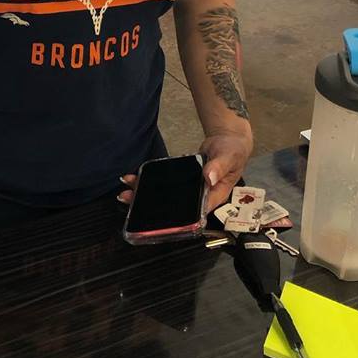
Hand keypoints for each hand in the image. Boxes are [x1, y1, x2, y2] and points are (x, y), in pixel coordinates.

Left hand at [116, 129, 252, 213]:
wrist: (228, 139)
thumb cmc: (233, 150)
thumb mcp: (228, 157)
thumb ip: (219, 167)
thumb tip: (208, 178)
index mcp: (213, 196)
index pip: (195, 212)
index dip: (177, 217)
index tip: (159, 218)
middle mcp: (200, 196)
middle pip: (175, 206)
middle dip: (153, 207)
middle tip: (130, 201)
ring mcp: (190, 187)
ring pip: (167, 195)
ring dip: (147, 193)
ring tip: (125, 191)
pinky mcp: (183, 178)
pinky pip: (166, 181)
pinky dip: (152, 180)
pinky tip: (135, 178)